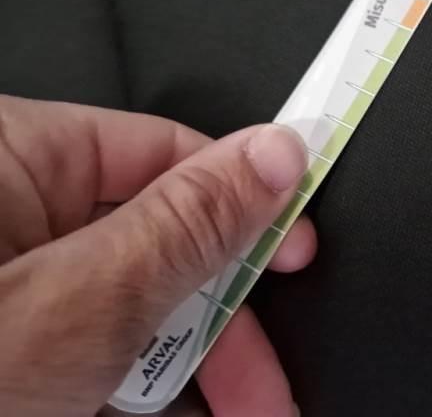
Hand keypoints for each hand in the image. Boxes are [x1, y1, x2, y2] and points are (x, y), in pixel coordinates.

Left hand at [0, 95, 315, 416]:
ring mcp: (14, 280)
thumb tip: (274, 155)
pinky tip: (180, 412)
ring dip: (189, 365)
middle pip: (160, 241)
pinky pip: (97, 344)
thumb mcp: (85, 299)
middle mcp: (13, 210)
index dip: (246, 199)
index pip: (168, 150)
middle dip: (220, 317)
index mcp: (15, 157)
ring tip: (229, 410)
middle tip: (260, 380)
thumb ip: (189, 222)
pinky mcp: (19, 334)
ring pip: (135, 303)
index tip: (295, 249)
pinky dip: (140, 383)